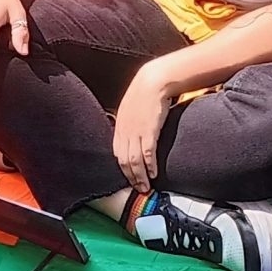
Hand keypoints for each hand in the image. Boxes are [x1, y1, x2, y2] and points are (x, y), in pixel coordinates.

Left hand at [111, 68, 174, 192]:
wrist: (153, 82)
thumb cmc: (144, 94)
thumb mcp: (130, 110)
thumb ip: (129, 124)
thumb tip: (132, 135)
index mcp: (119, 128)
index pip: (117, 155)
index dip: (123, 170)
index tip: (130, 179)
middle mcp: (125, 132)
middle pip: (124, 161)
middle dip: (131, 177)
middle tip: (138, 188)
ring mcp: (136, 132)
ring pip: (135, 161)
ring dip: (140, 176)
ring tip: (146, 186)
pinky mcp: (149, 131)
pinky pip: (147, 153)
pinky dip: (150, 166)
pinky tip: (153, 173)